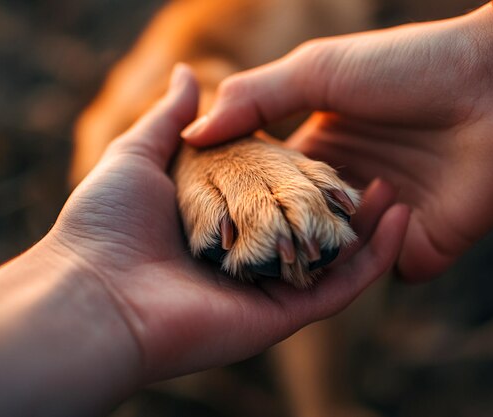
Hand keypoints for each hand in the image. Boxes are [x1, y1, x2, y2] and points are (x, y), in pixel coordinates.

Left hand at [0, 64, 408, 415]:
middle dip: (346, 203)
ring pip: (333, 260)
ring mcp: (266, 288)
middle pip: (310, 229)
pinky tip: (399, 222)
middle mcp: (247, 257)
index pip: (275, 194)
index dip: (307, 171)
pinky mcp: (280, 315)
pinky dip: (372, 261)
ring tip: (398, 194)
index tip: (338, 139)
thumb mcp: (137, 156)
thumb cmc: (106, 223)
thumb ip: (170, 118)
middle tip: (381, 167)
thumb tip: (188, 73)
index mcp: (220, 223)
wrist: (93, 295)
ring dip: (370, 232)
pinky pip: (339, 290)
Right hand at [181, 4, 492, 280]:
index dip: (243, 199)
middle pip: (299, 229)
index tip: (210, 214)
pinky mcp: (422, 246)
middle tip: (237, 253)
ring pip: (335, 260)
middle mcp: (347, 189)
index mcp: (321, 150)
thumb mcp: (318, 70)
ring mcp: (383, 220)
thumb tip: (191, 131)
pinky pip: (383, 271)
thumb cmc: (407, 68)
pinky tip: (360, 245)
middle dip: (273, 240)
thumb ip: (254, 98)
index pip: (270, 186)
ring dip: (318, 257)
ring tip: (294, 251)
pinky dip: (371, 265)